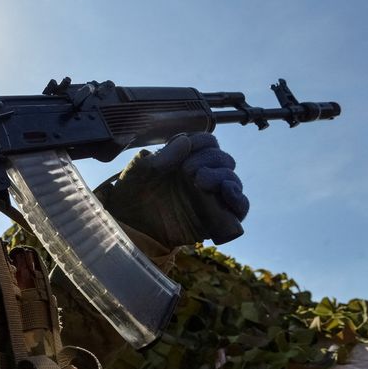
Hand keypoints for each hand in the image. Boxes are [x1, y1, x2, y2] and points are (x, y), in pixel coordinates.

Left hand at [96, 133, 248, 246]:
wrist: (128, 227)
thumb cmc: (130, 197)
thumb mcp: (139, 172)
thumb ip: (161, 156)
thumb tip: (185, 140)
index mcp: (184, 161)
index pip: (208, 143)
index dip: (202, 141)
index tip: (186, 146)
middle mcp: (200, 177)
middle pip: (224, 160)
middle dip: (211, 159)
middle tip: (188, 171)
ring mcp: (209, 198)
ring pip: (232, 181)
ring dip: (224, 176)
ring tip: (202, 181)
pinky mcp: (215, 219)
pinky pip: (239, 209)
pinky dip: (239, 200)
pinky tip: (227, 192)